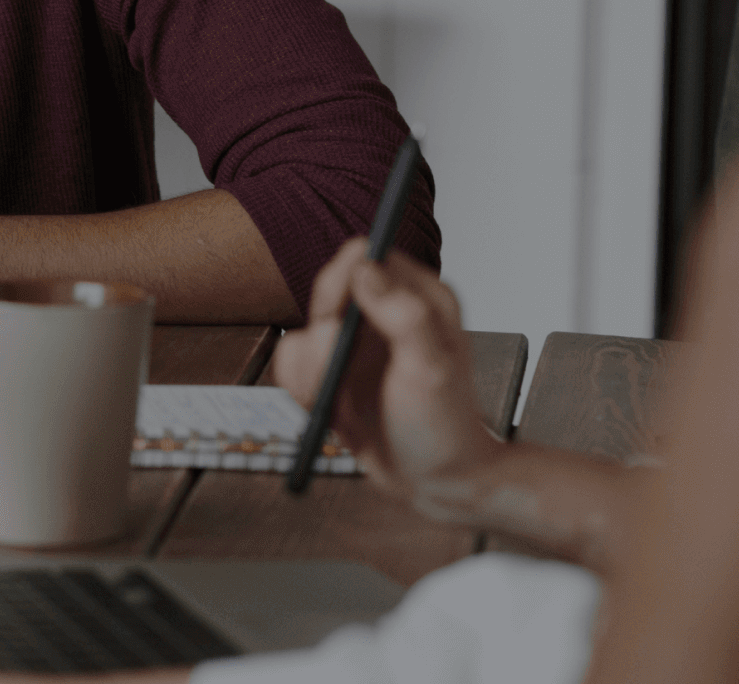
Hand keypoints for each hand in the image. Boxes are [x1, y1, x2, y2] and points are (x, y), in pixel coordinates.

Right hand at [270, 246, 504, 525]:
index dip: (342, 282)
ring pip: (304, 329)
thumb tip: (365, 267)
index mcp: (419, 298)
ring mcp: (358, 343)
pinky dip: (300, 386)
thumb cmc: (444, 428)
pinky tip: (328, 412)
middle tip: (335, 367)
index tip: (337, 320)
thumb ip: (403, 314)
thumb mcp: (431, 370)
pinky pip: (294, 361)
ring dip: (309, 369)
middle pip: (327, 291)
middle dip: (323, 334)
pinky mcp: (336, 371)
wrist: (435, 482)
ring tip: (335, 400)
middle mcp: (385, 313)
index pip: (365, 256)